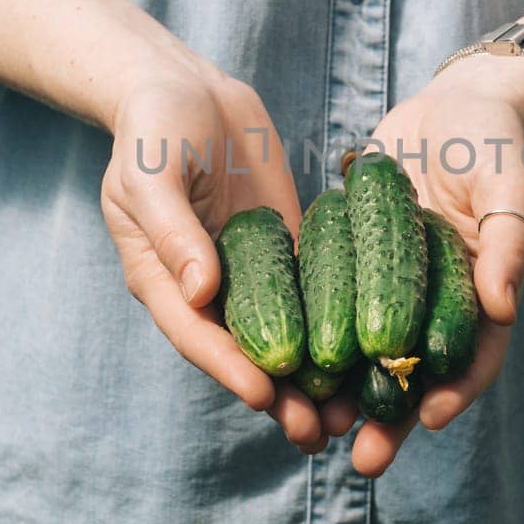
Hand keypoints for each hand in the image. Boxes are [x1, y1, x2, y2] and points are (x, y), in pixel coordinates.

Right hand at [100, 63, 327, 451]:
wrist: (187, 89)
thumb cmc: (154, 128)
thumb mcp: (152, 174)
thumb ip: (174, 231)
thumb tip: (201, 292)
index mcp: (164, 279)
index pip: (197, 334)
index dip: (229, 368)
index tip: (264, 396)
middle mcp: (207, 289)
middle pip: (245, 352)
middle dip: (281, 396)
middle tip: (319, 434)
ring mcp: (249, 272)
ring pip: (285, 335)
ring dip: (315, 378)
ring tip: (352, 418)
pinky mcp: (284, 251)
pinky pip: (314, 294)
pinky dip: (337, 327)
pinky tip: (371, 355)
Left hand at [318, 54, 523, 473]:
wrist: (455, 104)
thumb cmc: (495, 143)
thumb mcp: (509, 186)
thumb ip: (508, 243)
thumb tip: (504, 305)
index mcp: (481, 296)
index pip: (474, 357)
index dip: (455, 391)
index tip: (428, 419)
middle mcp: (434, 302)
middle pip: (413, 374)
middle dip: (388, 419)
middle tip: (361, 460)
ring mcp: (391, 286)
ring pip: (364, 352)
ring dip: (341, 395)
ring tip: (313, 431)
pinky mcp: (351, 260)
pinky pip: (329, 304)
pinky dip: (308, 336)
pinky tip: (280, 366)